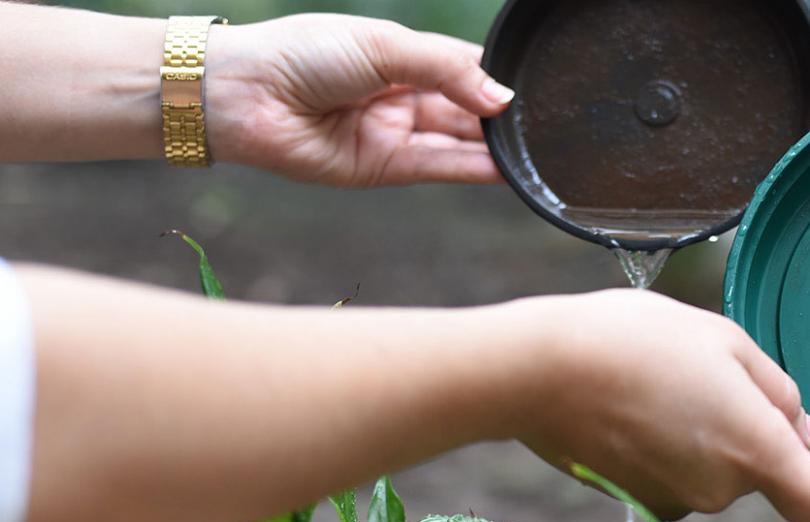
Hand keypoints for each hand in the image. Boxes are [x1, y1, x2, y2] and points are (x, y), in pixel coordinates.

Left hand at [204, 14, 512, 186]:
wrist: (248, 95)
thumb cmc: (304, 54)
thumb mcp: (384, 45)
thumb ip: (446, 69)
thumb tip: (501, 97)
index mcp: (400, 55)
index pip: (463, 65)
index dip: (496, 76)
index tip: (537, 87)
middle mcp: (402, 95)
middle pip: (465, 107)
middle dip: (500, 116)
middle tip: (543, 124)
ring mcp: (395, 132)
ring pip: (458, 141)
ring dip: (494, 147)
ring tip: (535, 151)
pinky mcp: (386, 168)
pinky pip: (439, 168)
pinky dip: (473, 169)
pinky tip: (505, 168)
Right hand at [516, 290, 809, 521]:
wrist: (536, 372)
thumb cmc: (634, 341)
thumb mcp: (724, 342)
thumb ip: (779, 393)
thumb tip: (809, 434)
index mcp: (755, 449)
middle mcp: (721, 491)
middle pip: (759, 469)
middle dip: (745, 429)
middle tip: (700, 372)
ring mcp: (677, 504)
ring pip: (714, 471)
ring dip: (702, 434)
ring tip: (655, 382)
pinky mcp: (640, 504)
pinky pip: (676, 477)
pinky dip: (667, 448)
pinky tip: (632, 408)